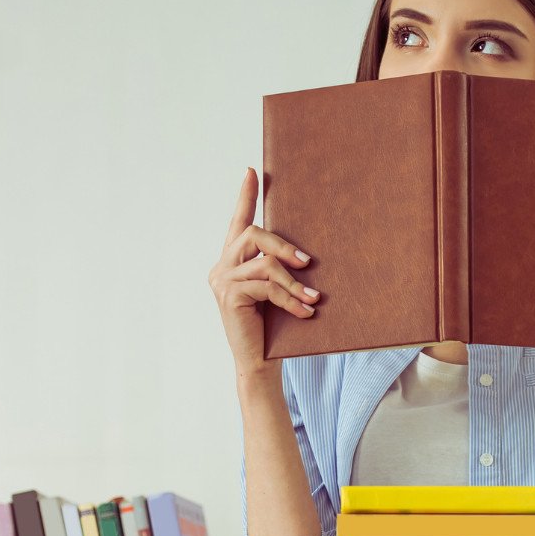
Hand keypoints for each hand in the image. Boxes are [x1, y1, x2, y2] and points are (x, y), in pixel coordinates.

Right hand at [208, 166, 319, 377]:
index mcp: (232, 261)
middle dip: (283, 246)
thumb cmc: (272, 329)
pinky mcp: (230, 296)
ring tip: (312, 300)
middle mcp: (222, 266)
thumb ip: (277, 269)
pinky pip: (266, 287)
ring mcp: (222, 281)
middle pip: (253, 235)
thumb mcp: (275, 293)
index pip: (238, 222)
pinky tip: (305, 312)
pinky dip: (290, 299)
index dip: (245, 196)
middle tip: (307, 262)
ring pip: (264, 264)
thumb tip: (305, 253)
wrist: (258, 363)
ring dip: (294, 282)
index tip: (252, 171)